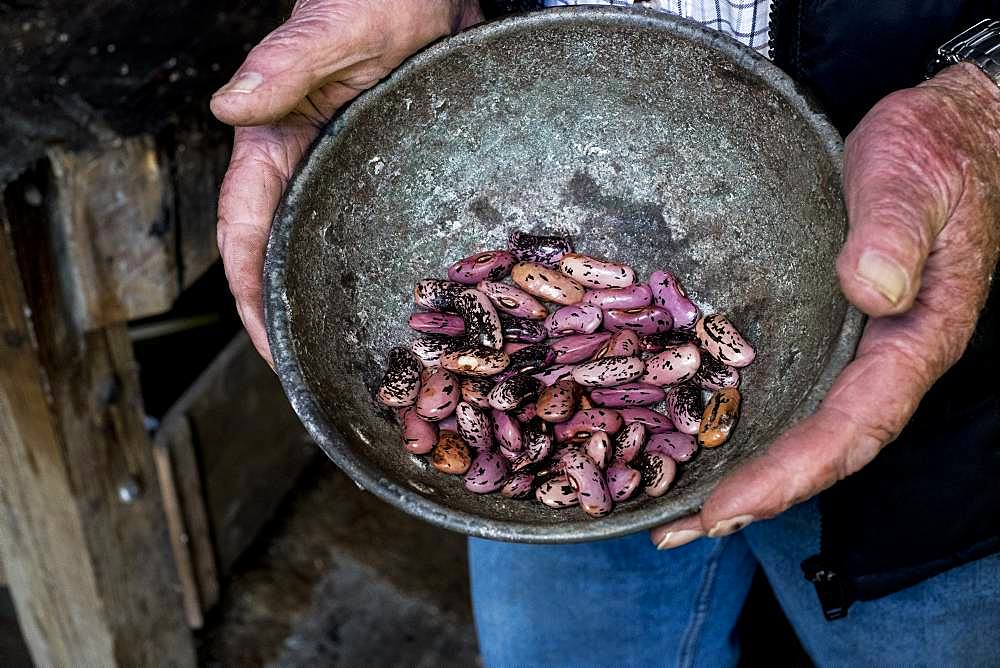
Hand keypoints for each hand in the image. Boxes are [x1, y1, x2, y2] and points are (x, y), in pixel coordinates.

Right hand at [212, 0, 482, 363]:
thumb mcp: (333, 31)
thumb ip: (284, 63)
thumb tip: (229, 107)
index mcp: (272, 142)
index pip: (245, 231)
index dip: (250, 293)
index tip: (270, 344)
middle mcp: (300, 170)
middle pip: (278, 257)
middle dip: (287, 318)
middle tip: (313, 376)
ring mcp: (338, 178)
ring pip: (319, 254)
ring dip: (325, 305)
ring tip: (351, 361)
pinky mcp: (377, 179)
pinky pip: (365, 236)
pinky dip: (368, 275)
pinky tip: (397, 309)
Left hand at [651, 63, 999, 549]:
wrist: (950, 134)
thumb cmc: (936, 151)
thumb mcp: (916, 180)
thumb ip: (896, 233)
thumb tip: (871, 291)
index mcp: (917, 338)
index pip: (854, 425)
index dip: (793, 472)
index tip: (730, 507)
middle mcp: (884, 358)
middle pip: (822, 448)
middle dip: (755, 496)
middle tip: (679, 531)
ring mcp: (855, 348)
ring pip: (803, 428)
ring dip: (745, 476)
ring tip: (677, 513)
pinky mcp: (828, 329)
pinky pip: (790, 390)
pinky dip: (747, 425)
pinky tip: (699, 438)